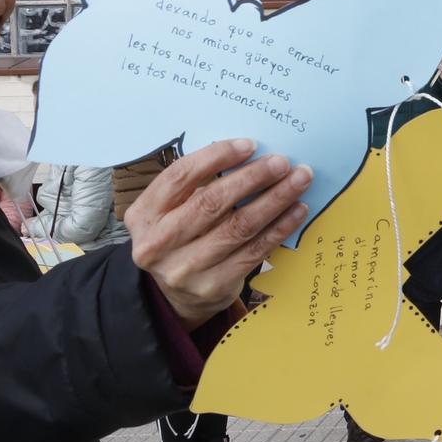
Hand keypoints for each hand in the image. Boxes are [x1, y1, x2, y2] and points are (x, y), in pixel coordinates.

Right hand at [128, 139, 311, 329]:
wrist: (177, 296)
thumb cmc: (179, 238)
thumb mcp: (170, 211)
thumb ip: (195, 186)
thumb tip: (248, 154)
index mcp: (143, 215)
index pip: (180, 176)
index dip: (216, 156)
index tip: (250, 144)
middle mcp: (158, 243)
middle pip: (211, 201)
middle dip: (253, 177)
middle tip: (282, 162)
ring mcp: (185, 268)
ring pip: (239, 226)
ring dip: (275, 199)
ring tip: (298, 180)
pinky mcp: (213, 285)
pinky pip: (255, 250)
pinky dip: (280, 227)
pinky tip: (297, 210)